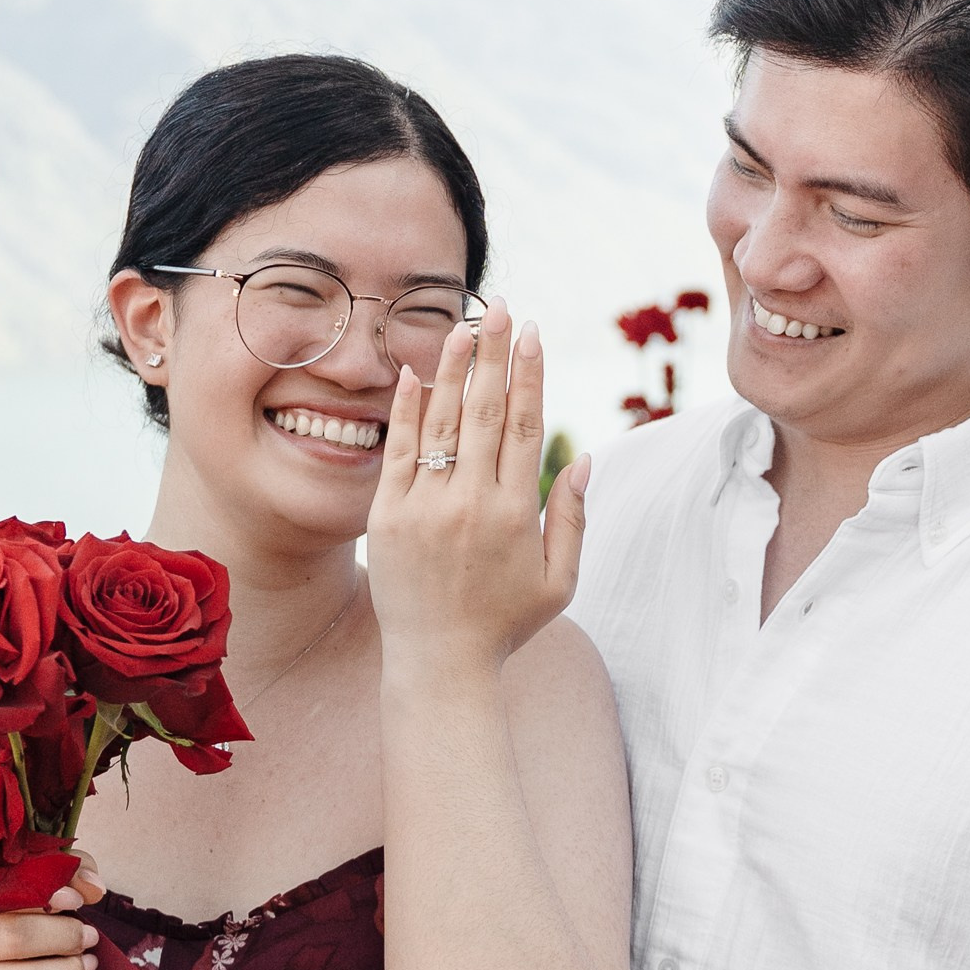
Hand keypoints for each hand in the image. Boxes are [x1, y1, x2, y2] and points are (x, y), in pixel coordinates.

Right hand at [0, 870, 100, 969]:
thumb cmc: (1, 946)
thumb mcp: (22, 903)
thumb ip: (56, 875)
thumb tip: (91, 887)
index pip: (0, 891)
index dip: (45, 892)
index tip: (75, 901)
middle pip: (17, 938)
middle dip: (66, 938)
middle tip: (87, 939)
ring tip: (84, 968)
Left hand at [365, 301, 588, 675]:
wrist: (439, 664)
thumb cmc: (505, 623)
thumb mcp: (559, 580)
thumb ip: (572, 518)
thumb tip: (582, 458)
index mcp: (515, 514)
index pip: (523, 425)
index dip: (528, 374)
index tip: (532, 333)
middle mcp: (470, 504)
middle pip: (483, 411)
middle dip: (493, 353)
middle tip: (500, 305)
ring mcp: (424, 509)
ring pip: (439, 423)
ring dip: (450, 369)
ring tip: (460, 325)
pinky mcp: (387, 518)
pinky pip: (397, 453)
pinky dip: (405, 411)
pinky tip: (411, 372)